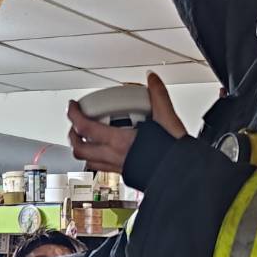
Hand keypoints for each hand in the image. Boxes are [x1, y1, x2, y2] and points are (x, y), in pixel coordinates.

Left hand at [67, 74, 186, 171]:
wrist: (183, 177)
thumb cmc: (174, 155)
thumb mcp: (167, 119)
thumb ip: (158, 96)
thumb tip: (152, 80)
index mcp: (119, 141)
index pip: (85, 127)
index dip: (74, 114)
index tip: (73, 106)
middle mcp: (114, 157)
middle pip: (79, 148)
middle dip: (73, 135)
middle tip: (75, 124)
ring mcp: (117, 168)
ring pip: (88, 161)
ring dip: (82, 149)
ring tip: (86, 139)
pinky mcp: (124, 174)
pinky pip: (102, 168)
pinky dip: (97, 158)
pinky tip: (106, 152)